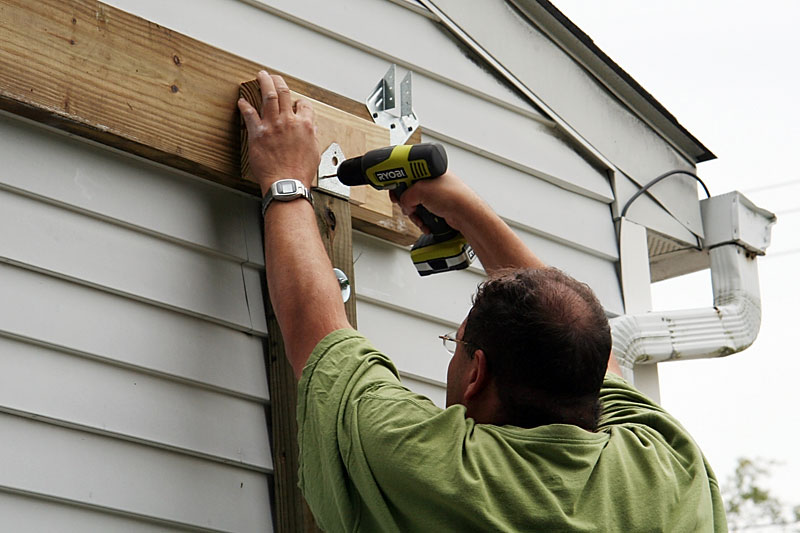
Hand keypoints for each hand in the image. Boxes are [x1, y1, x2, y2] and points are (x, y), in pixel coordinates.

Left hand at [238, 71, 319, 194]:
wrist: (287, 184)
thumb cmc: (300, 173)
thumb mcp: (314, 153)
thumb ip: (312, 137)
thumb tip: (311, 130)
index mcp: (304, 125)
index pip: (304, 104)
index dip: (300, 102)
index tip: (295, 102)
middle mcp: (288, 121)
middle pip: (284, 92)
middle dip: (278, 81)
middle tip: (273, 76)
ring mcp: (273, 126)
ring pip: (268, 96)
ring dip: (264, 82)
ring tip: (261, 76)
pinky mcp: (258, 133)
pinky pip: (249, 114)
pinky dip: (245, 106)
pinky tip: (242, 101)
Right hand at [390, 170, 481, 232]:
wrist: (467, 214)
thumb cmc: (453, 196)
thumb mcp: (421, 190)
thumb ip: (406, 196)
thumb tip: (403, 203)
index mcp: (430, 170)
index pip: (407, 171)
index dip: (398, 180)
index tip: (392, 187)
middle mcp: (433, 181)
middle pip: (409, 190)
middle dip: (405, 201)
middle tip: (405, 204)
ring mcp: (436, 195)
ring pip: (415, 204)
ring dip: (413, 213)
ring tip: (417, 216)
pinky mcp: (438, 208)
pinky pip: (423, 213)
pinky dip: (421, 219)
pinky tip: (424, 222)